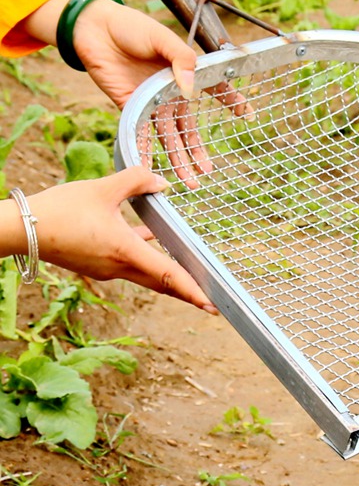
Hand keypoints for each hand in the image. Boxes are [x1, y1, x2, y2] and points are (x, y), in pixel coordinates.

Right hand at [27, 167, 217, 312]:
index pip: (167, 275)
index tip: (210, 305)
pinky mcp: (97, 264)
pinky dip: (146, 256)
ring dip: (168, 274)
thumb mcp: (101, 189)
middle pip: (162, 283)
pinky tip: (151, 235)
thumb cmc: (59, 210)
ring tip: (190, 270)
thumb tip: (163, 181)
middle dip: (188, 292)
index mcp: (125, 251)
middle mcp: (119, 267)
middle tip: (211, 302)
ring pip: (147, 274)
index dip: (192, 290)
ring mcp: (107, 269)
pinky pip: (130, 263)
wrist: (19, 229)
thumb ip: (136, 180)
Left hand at [75, 0, 251, 187]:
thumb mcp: (162, 38)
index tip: (250, 116)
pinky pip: (140, 134)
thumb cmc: (131, 27)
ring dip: (178, 160)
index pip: (216, 92)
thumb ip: (181, 59)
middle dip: (199, 152)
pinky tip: (151, 169)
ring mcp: (151, 104)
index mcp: (185, 75)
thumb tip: (189, 88)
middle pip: (189, 129)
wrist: (94, 27)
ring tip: (188, 181)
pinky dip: (146, 152)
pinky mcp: (130, 108)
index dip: (234, 103)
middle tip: (208, 171)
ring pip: (168, 138)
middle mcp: (171, 94)